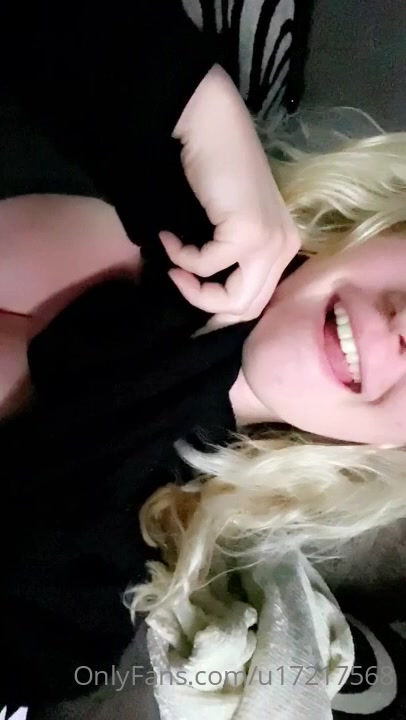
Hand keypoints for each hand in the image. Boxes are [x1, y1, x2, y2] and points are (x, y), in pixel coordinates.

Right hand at [160, 65, 299, 327]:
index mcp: (283, 247)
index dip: (218, 307)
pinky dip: (182, 256)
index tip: (187, 288)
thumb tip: (201, 291)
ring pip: (234, 299)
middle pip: (247, 307)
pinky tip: (170, 234)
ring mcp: (271, 241)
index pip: (256, 301)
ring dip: (193, 287)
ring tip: (172, 256)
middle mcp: (285, 248)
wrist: (209, 125)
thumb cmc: (213, 169)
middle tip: (175, 278)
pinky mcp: (249, 233)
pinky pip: (207, 266)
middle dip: (204, 303)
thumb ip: (226, 259)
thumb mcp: (226, 226)